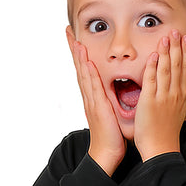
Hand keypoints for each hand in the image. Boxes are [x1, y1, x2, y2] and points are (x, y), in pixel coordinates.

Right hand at [66, 28, 126, 173]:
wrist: (106, 154)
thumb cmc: (111, 136)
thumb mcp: (111, 113)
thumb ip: (110, 100)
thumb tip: (116, 89)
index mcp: (93, 97)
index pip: (85, 70)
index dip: (80, 54)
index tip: (76, 38)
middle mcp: (89, 97)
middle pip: (79, 68)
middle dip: (74, 49)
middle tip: (68, 31)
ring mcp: (92, 102)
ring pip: (83, 75)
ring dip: (79, 57)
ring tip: (75, 41)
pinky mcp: (98, 108)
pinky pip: (93, 88)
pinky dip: (89, 75)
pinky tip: (87, 63)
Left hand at [133, 30, 185, 161]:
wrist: (161, 149)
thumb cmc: (165, 134)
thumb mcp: (175, 113)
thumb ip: (174, 99)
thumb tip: (173, 90)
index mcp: (181, 96)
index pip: (184, 69)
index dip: (185, 52)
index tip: (185, 39)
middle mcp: (175, 94)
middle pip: (177, 65)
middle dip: (178, 46)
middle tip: (177, 31)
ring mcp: (163, 97)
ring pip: (166, 69)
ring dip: (166, 51)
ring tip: (167, 36)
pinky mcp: (150, 102)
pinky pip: (152, 80)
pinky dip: (153, 66)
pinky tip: (154, 54)